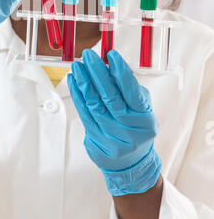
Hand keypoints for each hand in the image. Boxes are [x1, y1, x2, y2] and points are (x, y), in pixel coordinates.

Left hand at [67, 49, 161, 195]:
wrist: (131, 163)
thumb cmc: (135, 127)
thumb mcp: (140, 108)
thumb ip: (128, 88)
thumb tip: (111, 65)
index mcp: (145, 119)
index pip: (132, 92)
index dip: (121, 72)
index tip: (111, 54)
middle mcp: (130, 130)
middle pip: (110, 98)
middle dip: (97, 73)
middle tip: (88, 56)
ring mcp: (113, 139)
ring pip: (94, 106)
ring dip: (83, 83)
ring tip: (77, 67)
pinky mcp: (97, 143)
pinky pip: (84, 115)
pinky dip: (78, 96)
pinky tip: (74, 82)